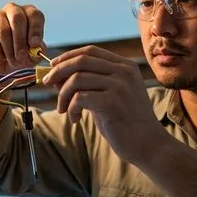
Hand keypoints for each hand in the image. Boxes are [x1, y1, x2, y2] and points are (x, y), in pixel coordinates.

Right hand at [0, 2, 47, 73]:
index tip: (34, 44)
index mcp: (29, 13)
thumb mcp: (33, 56)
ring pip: (4, 31)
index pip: (34, 15)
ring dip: (9, 50)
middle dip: (20, 41)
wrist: (2, 63)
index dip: (35, 29)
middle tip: (21, 56)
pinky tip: (1, 56)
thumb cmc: (21, 55)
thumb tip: (36, 47)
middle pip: (17, 19)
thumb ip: (37, 52)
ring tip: (13, 60)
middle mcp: (13, 10)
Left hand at [42, 46, 162, 162]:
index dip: (68, 56)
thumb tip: (56, 76)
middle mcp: (124, 72)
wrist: (148, 144)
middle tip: (47, 84)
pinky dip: (71, 108)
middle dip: (59, 71)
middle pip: (81, 61)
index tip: (53, 67)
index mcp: (125, 66)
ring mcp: (120, 86)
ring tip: (63, 109)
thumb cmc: (125, 121)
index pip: (90, 51)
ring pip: (77, 79)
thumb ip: (88, 84)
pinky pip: (80, 97)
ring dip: (63, 95)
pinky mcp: (113, 102)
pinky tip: (74, 119)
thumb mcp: (107, 96)